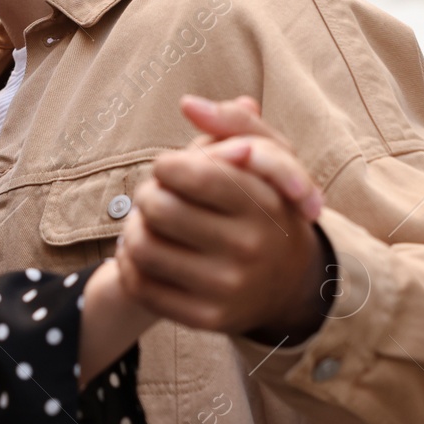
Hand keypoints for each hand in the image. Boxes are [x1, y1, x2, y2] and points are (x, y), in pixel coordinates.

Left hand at [115, 105, 333, 342]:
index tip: (171, 168)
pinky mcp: (207, 319)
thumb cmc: (268, 207)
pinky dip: (129, 264)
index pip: (190, 172)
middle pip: (157, 207)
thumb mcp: (270, 158)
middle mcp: (248, 248)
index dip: (167, 165)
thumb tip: (189, 104)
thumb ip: (233, 124)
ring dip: (133, 228)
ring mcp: (227, 288)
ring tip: (145, 222)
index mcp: (263, 203)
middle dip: (147, 194)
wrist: (293, 284)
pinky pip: (142, 286)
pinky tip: (141, 253)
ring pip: (142, 247)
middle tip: (155, 196)